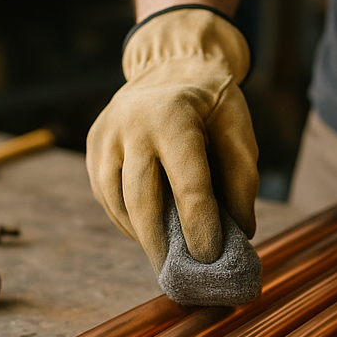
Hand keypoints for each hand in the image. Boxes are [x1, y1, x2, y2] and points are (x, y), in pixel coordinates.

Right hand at [86, 6, 258, 271]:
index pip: (188, 184)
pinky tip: (145, 233)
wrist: (172, 61)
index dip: (200, 225)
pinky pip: (105, 192)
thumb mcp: (238, 128)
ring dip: (140, 235)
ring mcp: (106, 134)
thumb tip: (241, 231)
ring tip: (164, 260)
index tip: (210, 257)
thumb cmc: (212, 101)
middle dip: (162, 244)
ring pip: (116, 200)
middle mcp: (133, 125)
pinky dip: (125, 218)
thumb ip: (242, 179)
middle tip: (180, 275)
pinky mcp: (94, 143)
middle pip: (143, 199)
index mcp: (174, 117)